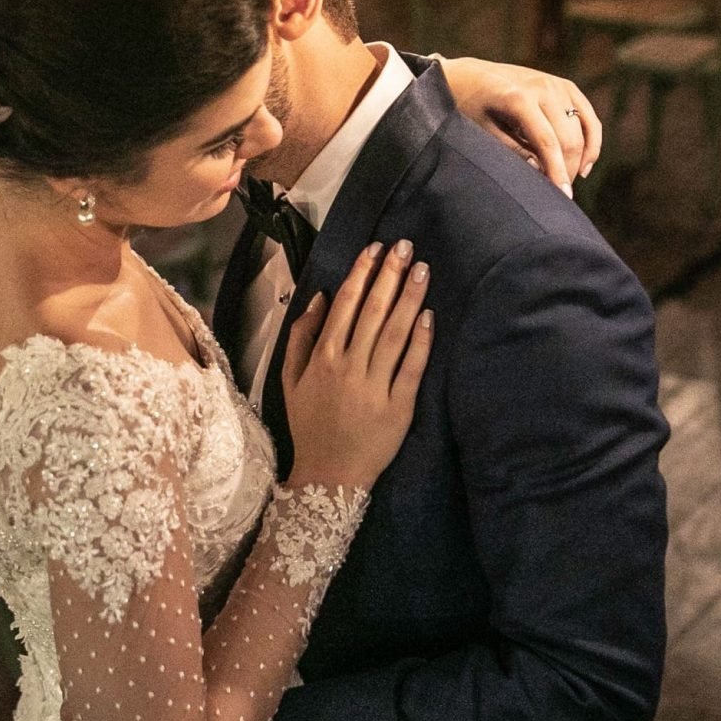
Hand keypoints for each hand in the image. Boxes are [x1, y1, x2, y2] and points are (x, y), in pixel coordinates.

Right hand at [281, 239, 433, 489]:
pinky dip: (421, 340)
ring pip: (395, 333)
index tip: (376, 248)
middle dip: (390, 274)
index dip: (362, 273)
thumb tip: (320, 297)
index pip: (346, 305)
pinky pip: (412, 368)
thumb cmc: (310, 424)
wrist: (328, 475)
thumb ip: (301, 336)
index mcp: (323, 358)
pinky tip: (429, 315)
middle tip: (405, 245)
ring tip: (422, 269)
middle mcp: (349, 367)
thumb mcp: (290, 379)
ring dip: (409, 298)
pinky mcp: (399, 407)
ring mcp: (375, 387)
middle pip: (373, 311)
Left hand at [439, 57, 601, 193]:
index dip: (557, 172)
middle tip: (558, 194)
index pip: (547, 143)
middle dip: (567, 169)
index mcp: (519, 99)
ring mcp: (556, 84)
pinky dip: (592, 140)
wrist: (470, 76)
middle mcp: (542, 88)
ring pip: (583, 128)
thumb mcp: (483, 132)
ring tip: (568, 179)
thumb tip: (541, 171)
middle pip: (569, 138)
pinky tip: (585, 163)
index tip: (563, 197)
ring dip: (581, 158)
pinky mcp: (565, 86)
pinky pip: (588, 116)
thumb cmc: (469, 108)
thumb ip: (513, 151)